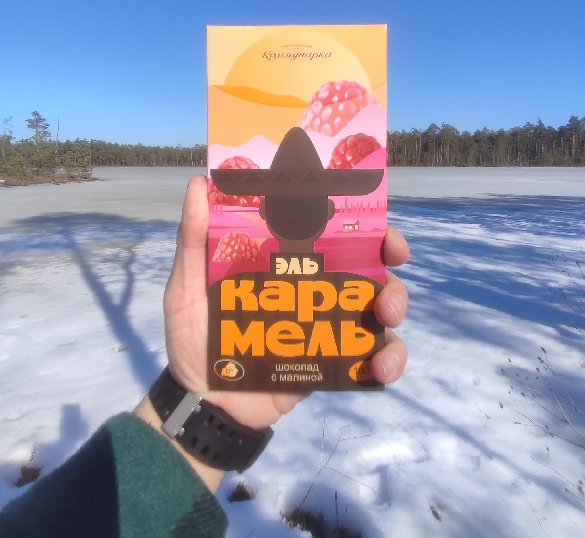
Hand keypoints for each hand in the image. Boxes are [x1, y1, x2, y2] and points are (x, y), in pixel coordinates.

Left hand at [163, 175, 409, 430]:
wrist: (203, 402)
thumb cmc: (195, 338)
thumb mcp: (188, 285)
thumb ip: (193, 239)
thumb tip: (199, 183)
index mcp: (290, 265)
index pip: (334, 235)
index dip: (363, 224)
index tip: (378, 223)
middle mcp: (317, 291)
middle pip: (370, 270)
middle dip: (388, 262)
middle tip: (391, 267)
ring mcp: (330, 328)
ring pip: (381, 310)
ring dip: (396, 306)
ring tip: (384, 319)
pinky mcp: (335, 366)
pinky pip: (374, 359)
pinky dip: (388, 361)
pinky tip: (380, 369)